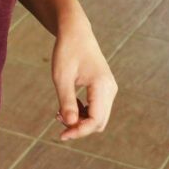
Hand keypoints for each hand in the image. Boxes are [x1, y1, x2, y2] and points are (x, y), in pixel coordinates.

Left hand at [51, 23, 116, 140]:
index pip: (95, 120)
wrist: (75, 33)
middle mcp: (110, 89)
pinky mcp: (104, 89)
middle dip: (79, 128)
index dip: (79, 131)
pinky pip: (96, 109)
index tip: (61, 136)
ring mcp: (109, 89)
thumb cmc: (67, 52)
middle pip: (99, 122)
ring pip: (98, 117)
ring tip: (59, 113)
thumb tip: (70, 124)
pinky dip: (82, 113)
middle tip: (58, 122)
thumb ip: (67, 101)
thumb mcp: (62, 78)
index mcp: (102, 86)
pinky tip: (67, 107)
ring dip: (80, 121)